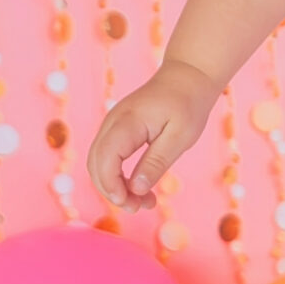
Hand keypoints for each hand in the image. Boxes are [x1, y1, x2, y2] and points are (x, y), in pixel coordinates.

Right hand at [87, 60, 219, 210]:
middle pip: (96, 164)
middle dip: (112, 191)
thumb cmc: (188, 103)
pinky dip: (118, 176)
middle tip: (139, 207)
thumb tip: (135, 190)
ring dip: (115, 186)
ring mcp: (113, 124)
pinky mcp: (118, 130)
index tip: (129, 203)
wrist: (188, 75)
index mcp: (128, 121)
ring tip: (143, 202)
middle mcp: (113, 122)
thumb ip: (156, 162)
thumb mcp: (180, 136)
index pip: (105, 158)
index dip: (111, 185)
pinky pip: (108, 157)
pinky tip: (140, 188)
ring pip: (99, 163)